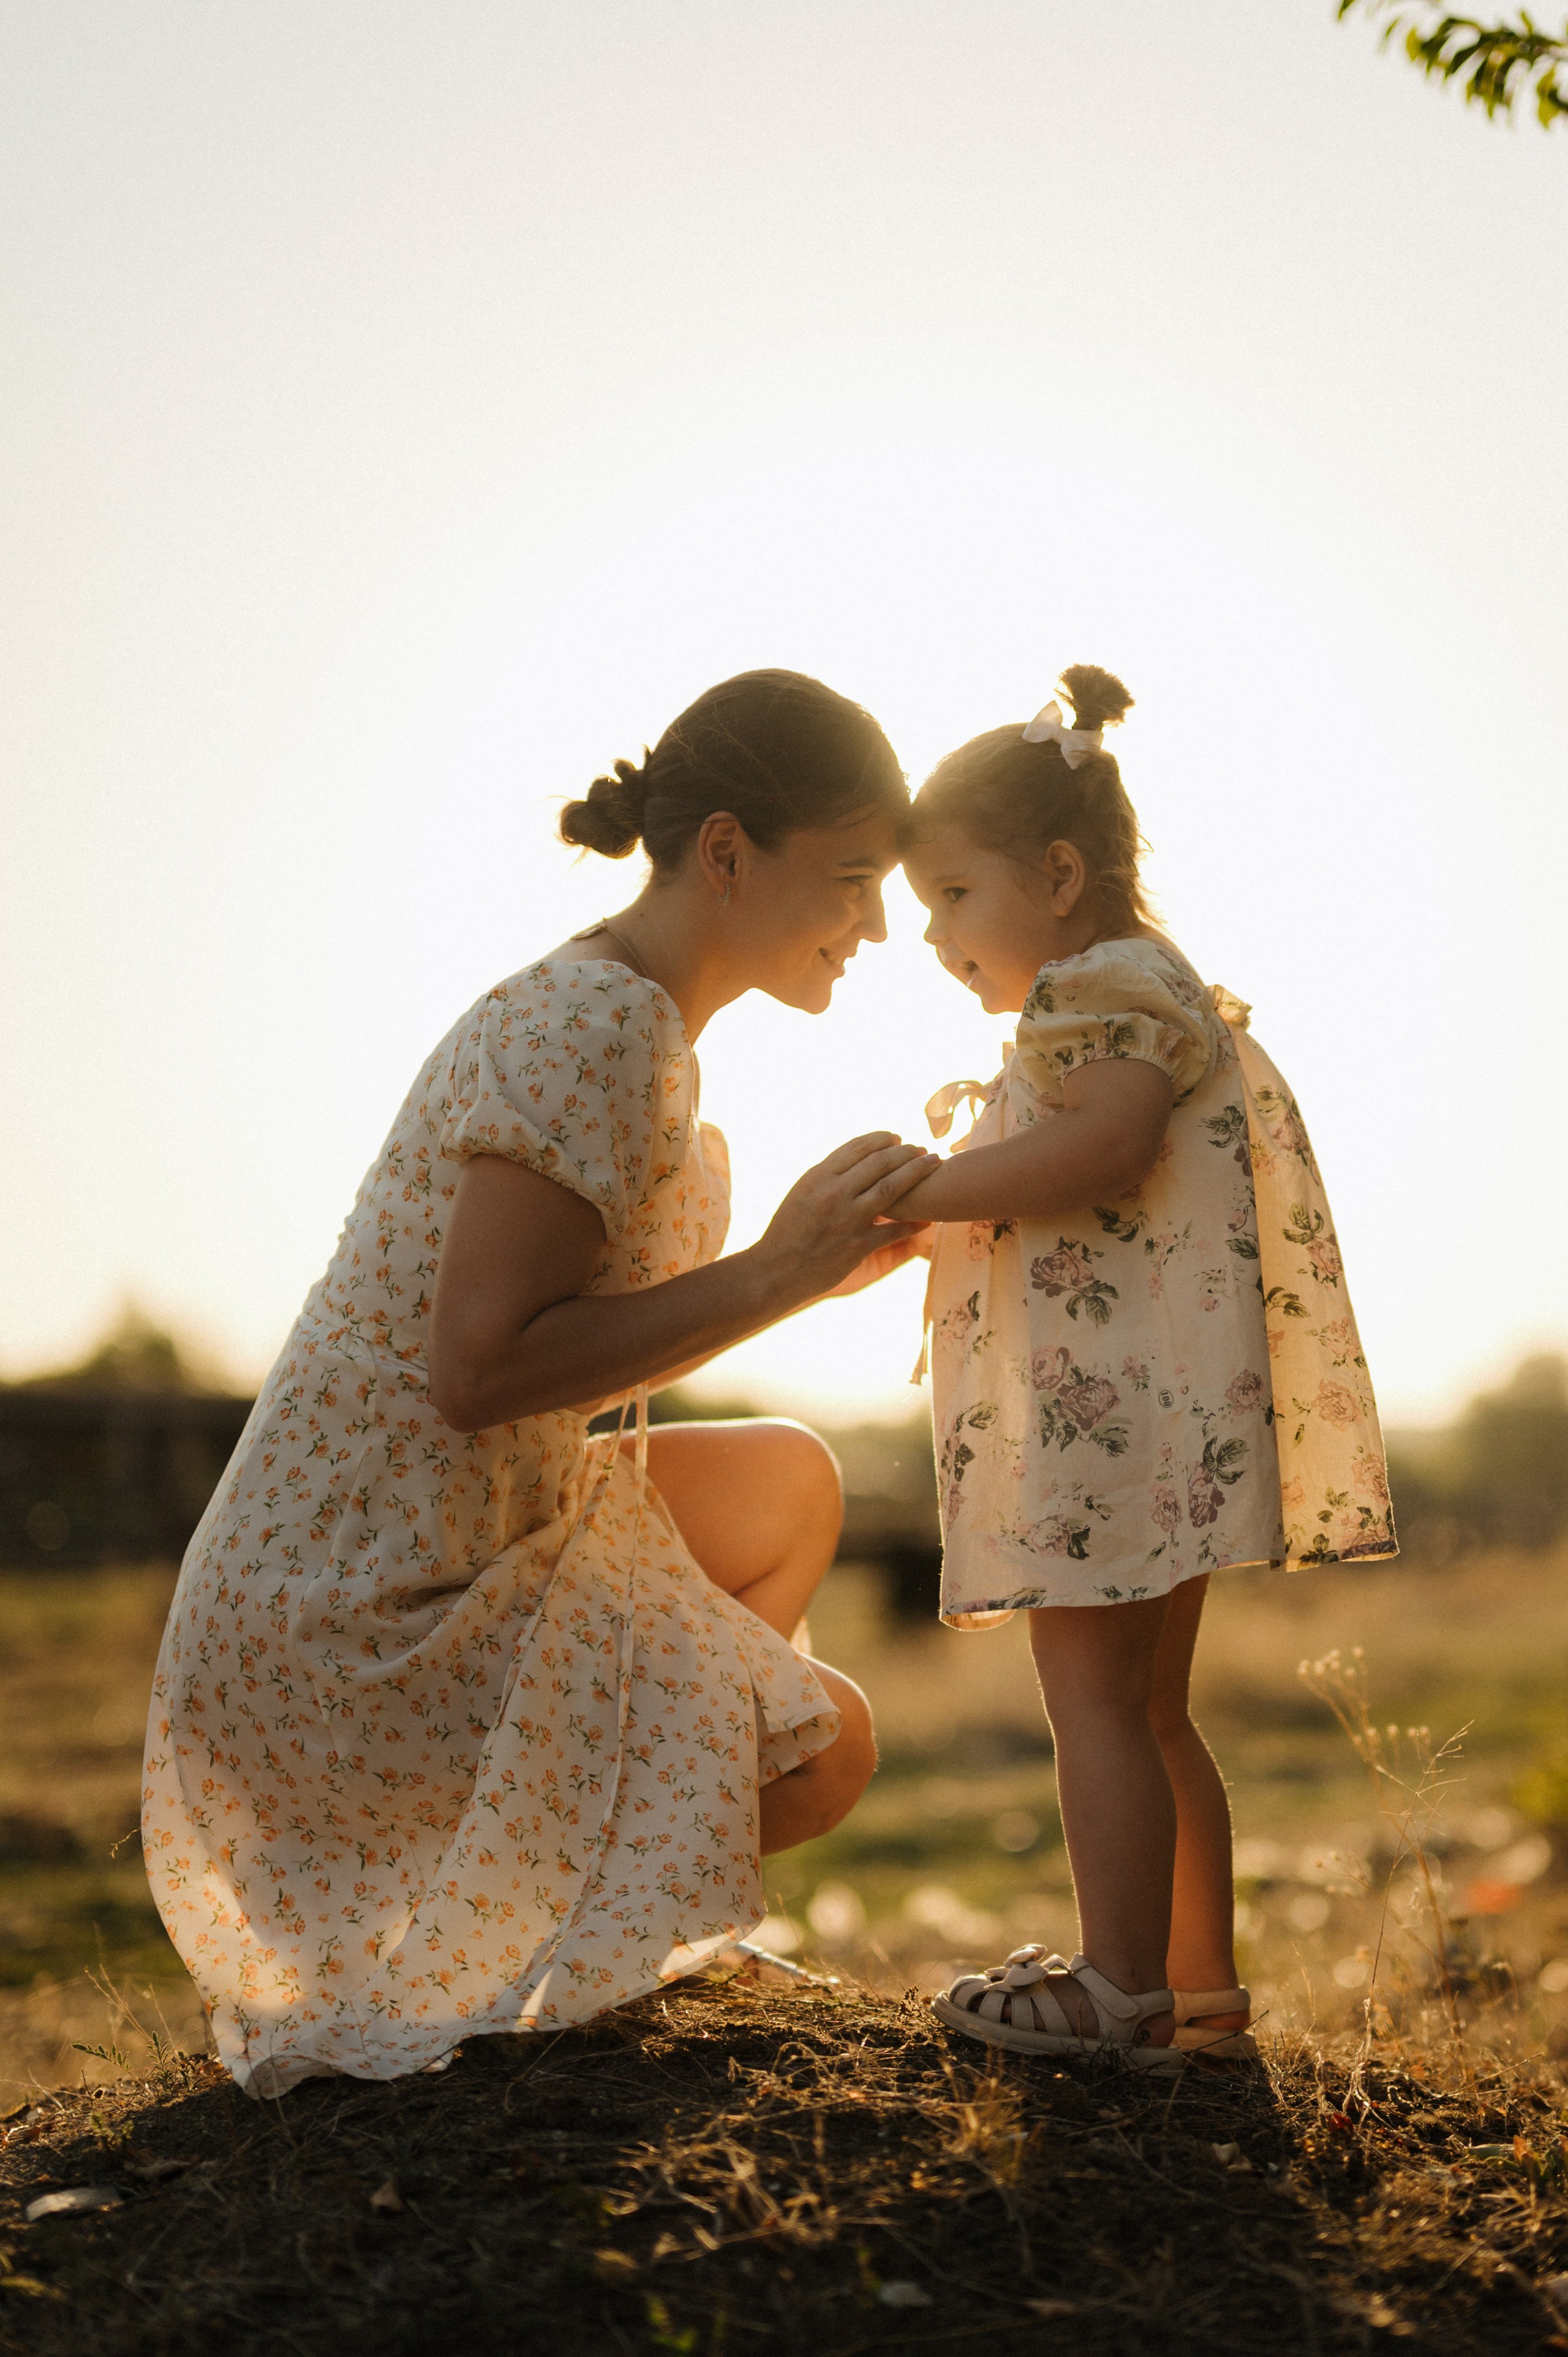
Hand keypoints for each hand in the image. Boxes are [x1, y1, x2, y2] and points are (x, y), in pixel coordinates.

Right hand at [750, 1132, 937, 1308]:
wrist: (777, 1270)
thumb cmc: (788, 1230)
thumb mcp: (802, 1191)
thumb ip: (828, 1174)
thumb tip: (856, 1156)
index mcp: (818, 1176)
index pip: (857, 1148)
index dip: (882, 1139)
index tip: (896, 1137)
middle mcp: (834, 1193)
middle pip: (880, 1163)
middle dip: (906, 1151)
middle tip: (921, 1148)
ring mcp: (847, 1219)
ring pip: (892, 1187)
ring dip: (917, 1172)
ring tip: (932, 1164)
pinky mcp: (857, 1246)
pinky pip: (894, 1230)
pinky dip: (914, 1222)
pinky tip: (928, 1217)